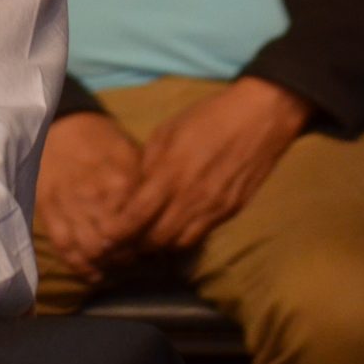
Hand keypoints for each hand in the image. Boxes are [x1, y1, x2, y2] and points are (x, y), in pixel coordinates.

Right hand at [34, 111, 147, 280]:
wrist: (59, 128)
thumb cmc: (102, 141)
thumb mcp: (131, 154)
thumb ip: (146, 185)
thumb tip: (167, 215)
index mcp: (120, 181)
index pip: (139, 227)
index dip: (148, 243)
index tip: (153, 247)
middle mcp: (94, 196)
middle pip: (116, 244)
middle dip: (127, 257)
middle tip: (134, 258)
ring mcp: (69, 206)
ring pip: (89, 250)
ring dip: (104, 263)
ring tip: (114, 264)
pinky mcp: (49, 212)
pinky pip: (64, 247)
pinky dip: (79, 265)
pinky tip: (92, 272)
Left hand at [121, 78, 310, 252]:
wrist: (260, 117)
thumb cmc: (207, 117)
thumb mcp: (167, 132)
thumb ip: (149, 163)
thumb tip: (135, 188)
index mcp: (171, 173)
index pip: (138, 215)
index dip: (119, 231)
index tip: (104, 237)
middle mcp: (192, 197)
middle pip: (158, 238)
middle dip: (136, 245)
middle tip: (122, 243)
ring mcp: (215, 208)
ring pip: (181, 243)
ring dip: (161, 246)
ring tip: (145, 240)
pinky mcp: (231, 211)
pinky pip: (202, 234)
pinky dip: (183, 238)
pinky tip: (173, 230)